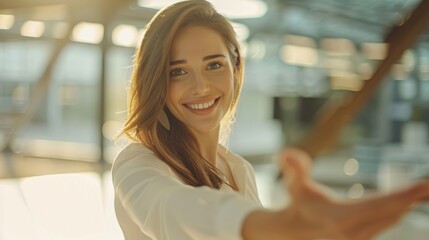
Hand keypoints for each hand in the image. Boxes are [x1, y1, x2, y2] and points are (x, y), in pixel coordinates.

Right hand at [278, 149, 428, 239]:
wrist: (293, 233)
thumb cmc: (298, 206)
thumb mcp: (294, 186)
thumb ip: (293, 168)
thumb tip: (282, 154)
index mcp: (340, 219)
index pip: (378, 205)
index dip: (403, 195)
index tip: (423, 186)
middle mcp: (354, 232)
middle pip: (391, 213)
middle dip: (413, 197)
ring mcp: (360, 238)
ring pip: (390, 219)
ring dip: (408, 204)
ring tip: (424, 190)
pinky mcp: (363, 238)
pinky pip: (386, 222)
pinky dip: (398, 210)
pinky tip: (410, 200)